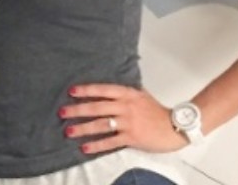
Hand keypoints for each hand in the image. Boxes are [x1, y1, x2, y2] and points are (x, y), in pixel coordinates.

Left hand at [59, 83, 186, 155]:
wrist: (175, 126)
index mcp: (128, 94)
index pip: (103, 90)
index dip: (87, 90)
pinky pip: (110, 141)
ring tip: (69, 131)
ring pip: (101, 124)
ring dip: (83, 128)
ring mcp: (129, 122)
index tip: (71, 92)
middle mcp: (126, 106)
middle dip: (78, 110)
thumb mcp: (141, 95)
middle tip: (62, 112)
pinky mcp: (132, 137)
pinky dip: (97, 145)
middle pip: (97, 107)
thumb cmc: (157, 111)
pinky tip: (85, 147)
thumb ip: (125, 93)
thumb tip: (107, 90)